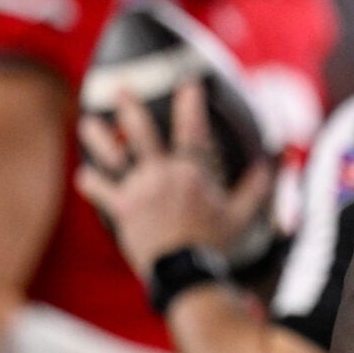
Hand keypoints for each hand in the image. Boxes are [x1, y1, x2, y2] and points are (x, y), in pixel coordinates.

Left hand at [75, 82, 273, 275]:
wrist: (186, 270)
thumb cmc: (215, 244)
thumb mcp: (241, 216)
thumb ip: (254, 189)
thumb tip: (269, 168)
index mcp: (192, 172)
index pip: (192, 130)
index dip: (191, 103)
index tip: (188, 82)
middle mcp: (162, 174)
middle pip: (142, 134)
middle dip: (130, 108)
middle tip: (120, 89)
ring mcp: (140, 190)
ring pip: (113, 157)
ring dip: (99, 139)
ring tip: (88, 123)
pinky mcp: (123, 208)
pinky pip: (102, 191)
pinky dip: (91, 182)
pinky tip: (84, 175)